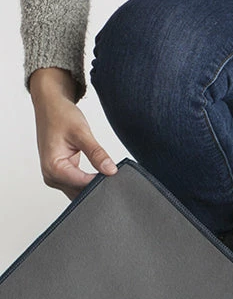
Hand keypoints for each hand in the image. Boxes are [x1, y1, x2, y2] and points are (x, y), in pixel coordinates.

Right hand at [29, 66, 117, 200]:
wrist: (50, 106)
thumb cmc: (60, 115)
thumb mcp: (81, 132)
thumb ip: (96, 153)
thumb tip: (111, 170)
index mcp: (53, 168)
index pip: (82, 184)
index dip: (101, 182)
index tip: (116, 175)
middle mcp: (51, 177)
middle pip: (81, 192)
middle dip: (98, 185)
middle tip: (115, 174)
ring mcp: (55, 178)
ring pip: (80, 192)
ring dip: (94, 185)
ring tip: (108, 172)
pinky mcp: (61, 176)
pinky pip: (78, 186)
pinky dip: (90, 182)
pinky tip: (101, 174)